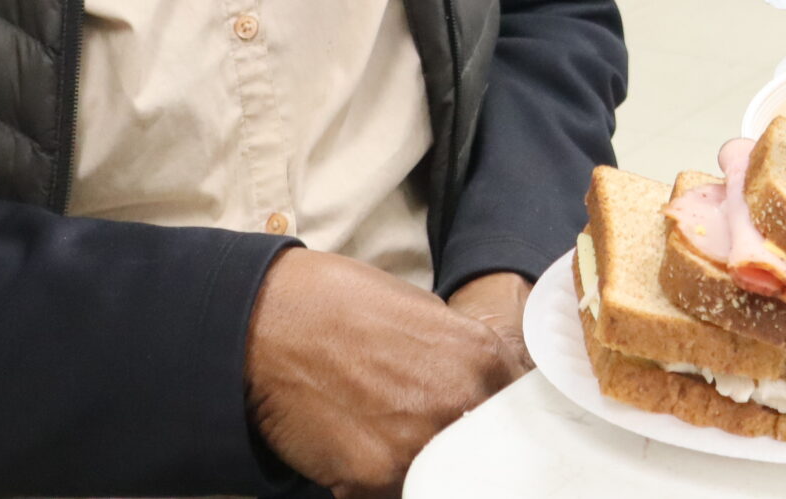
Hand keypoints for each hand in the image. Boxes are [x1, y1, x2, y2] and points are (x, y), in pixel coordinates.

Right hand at [244, 249, 519, 498]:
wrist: (267, 321)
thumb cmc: (337, 305)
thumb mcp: (423, 312)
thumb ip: (461, 357)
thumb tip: (478, 388)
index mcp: (481, 359)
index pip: (519, 416)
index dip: (499, 424)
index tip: (486, 431)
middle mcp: (459, 405)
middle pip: (483, 454)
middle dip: (462, 450)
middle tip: (425, 436)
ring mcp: (417, 446)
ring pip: (440, 480)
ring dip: (421, 470)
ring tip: (386, 440)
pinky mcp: (372, 478)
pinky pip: (391, 495)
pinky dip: (377, 484)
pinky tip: (355, 454)